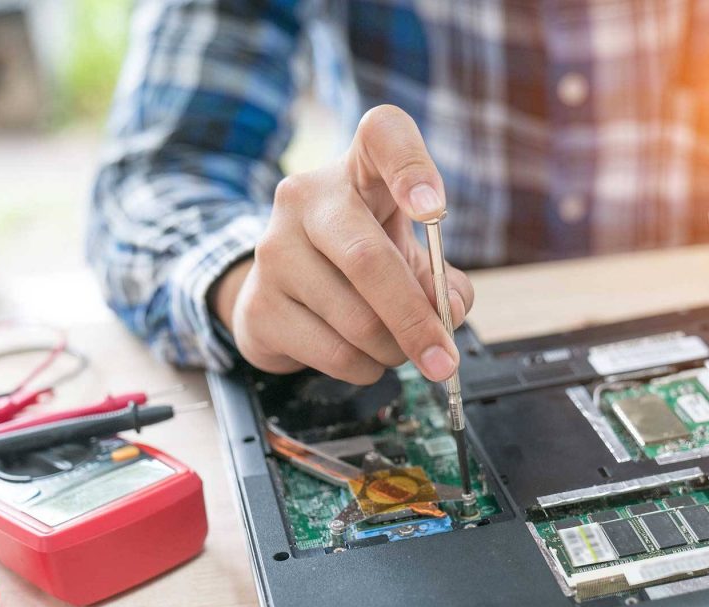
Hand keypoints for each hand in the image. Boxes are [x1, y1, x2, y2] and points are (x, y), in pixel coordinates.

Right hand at [212, 105, 472, 383]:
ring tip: (396, 347)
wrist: (283, 293)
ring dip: (394, 351)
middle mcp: (306, 197)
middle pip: (368, 259)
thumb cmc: (359, 264)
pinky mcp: (259, 305)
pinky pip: (335, 353)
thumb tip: (448, 311)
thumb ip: (443, 283)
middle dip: (416, 320)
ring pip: (357, 321)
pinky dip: (366, 368)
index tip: (434, 210)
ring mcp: (274, 250)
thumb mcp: (410, 259)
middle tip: (444, 360)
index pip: (383, 135)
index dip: (411, 167)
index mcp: (357, 170)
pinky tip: (362, 356)